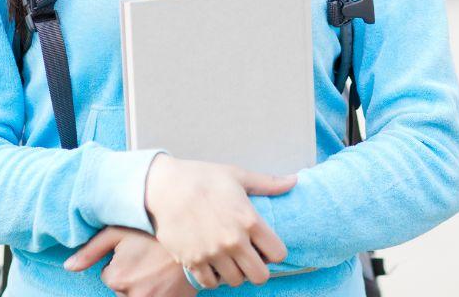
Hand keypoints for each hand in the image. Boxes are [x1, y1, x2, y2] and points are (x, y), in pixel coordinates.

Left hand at [65, 226, 195, 296]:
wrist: (197, 235)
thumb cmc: (155, 230)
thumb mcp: (119, 231)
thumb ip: (91, 249)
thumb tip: (68, 267)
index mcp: (117, 277)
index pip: (109, 276)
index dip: (121, 262)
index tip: (136, 249)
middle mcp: (133, 294)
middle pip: (124, 289)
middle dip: (133, 276)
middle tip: (150, 258)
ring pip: (140, 295)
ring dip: (146, 284)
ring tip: (158, 266)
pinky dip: (160, 291)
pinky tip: (167, 277)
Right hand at [144, 154, 295, 288]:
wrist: (164, 186)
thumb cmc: (202, 178)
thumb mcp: (238, 176)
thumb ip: (267, 183)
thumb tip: (293, 180)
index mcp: (249, 220)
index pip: (278, 253)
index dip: (275, 252)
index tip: (266, 247)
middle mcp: (233, 240)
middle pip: (260, 275)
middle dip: (259, 269)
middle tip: (251, 258)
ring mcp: (212, 253)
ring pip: (236, 281)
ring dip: (236, 273)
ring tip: (231, 259)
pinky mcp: (192, 261)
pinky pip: (211, 283)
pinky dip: (214, 277)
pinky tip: (214, 263)